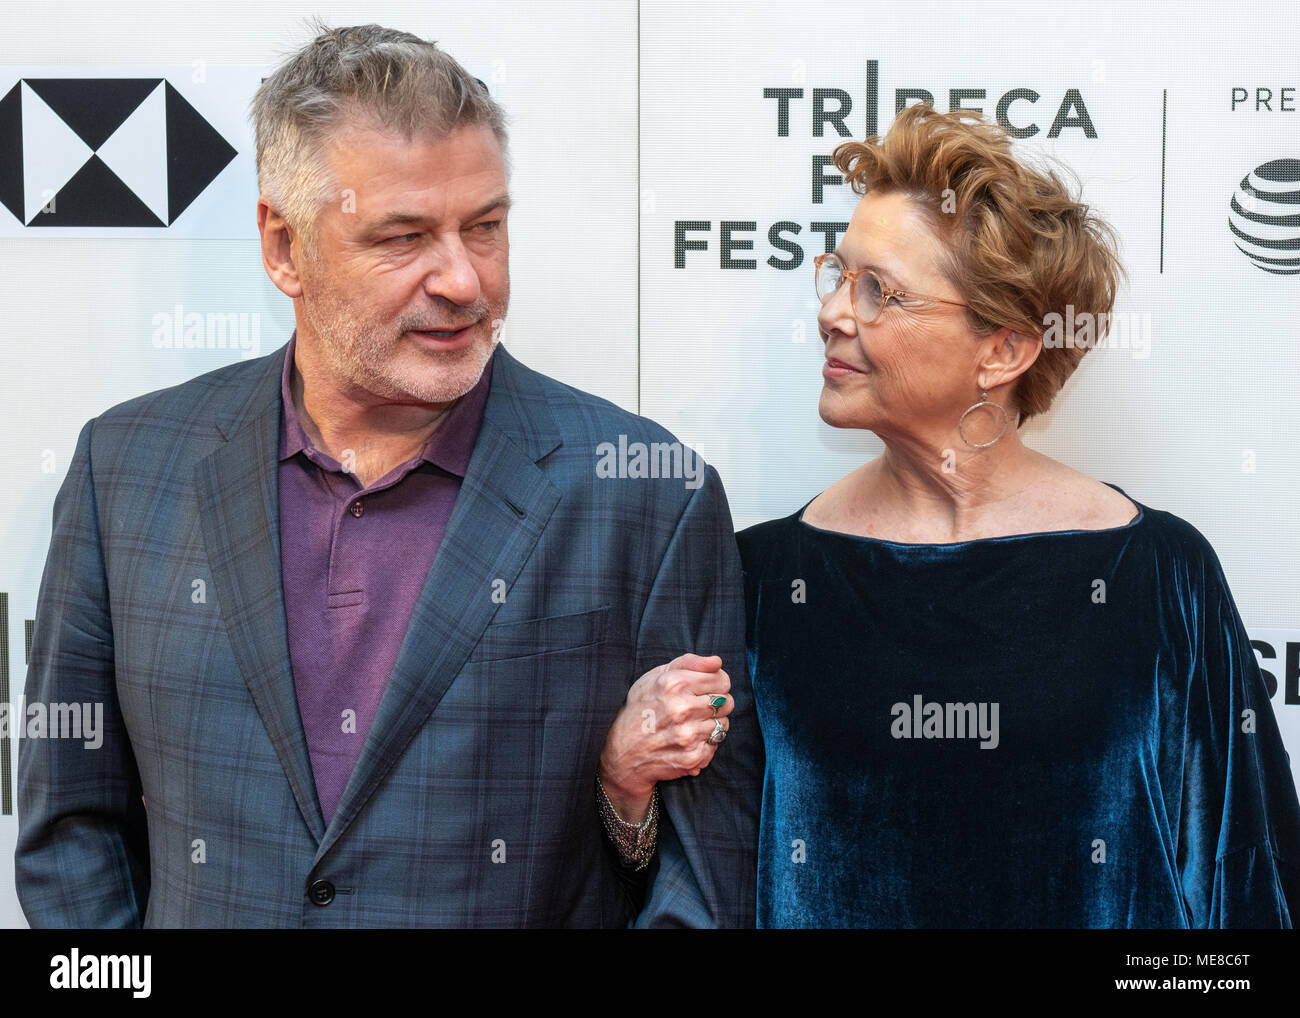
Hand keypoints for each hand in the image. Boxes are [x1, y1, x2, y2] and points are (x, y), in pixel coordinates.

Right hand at [597, 653, 733, 822]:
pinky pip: (716, 745)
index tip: (703, 689)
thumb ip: (689, 662)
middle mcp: (682, 708)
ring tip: (688, 725)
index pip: (722, 680)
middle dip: (714, 703)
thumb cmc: (640, 709)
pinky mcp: (692, 757)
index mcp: (674, 684)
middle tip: (694, 708)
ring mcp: (688, 735)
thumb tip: (717, 662)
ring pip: (724, 724)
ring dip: (710, 724)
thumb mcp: (656, 676)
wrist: (622, 752)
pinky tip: (687, 740)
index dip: (716, 683)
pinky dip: (705, 743)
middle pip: (727, 701)